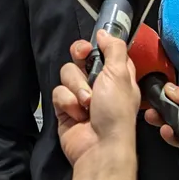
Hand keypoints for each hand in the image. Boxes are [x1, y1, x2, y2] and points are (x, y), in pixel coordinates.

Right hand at [54, 30, 139, 179]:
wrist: (99, 147)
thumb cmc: (115, 112)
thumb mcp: (120, 74)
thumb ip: (113, 48)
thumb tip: (104, 32)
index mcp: (116, 73)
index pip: (102, 50)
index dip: (94, 46)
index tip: (90, 49)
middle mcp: (98, 82)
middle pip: (78, 58)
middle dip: (79, 63)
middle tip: (84, 65)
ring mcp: (80, 95)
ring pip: (67, 74)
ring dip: (76, 88)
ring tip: (87, 104)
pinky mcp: (65, 108)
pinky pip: (58, 92)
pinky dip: (67, 102)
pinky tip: (77, 115)